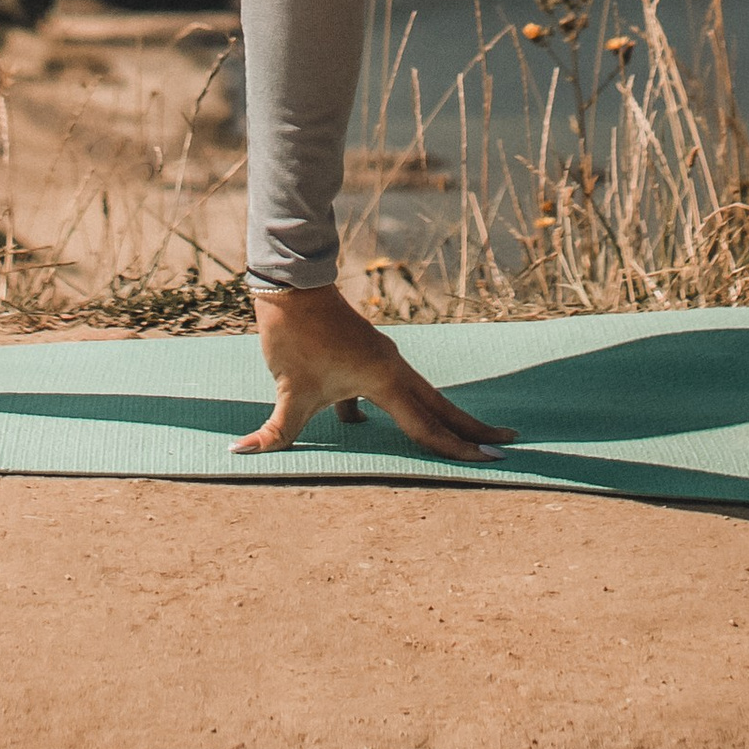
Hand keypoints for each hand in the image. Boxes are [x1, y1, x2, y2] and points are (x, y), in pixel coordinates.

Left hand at [237, 283, 514, 460]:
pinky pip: (395, 389)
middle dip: (472, 430)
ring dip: (445, 418)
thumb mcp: (289, 390)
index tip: (488, 463)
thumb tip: (242, 455)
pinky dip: (403, 407)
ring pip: (423, 396)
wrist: (292, 285)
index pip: (427, 426)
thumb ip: (275, 431)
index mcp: (383, 380)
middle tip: (507, 447)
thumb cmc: (295, 336)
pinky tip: (365, 426)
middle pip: (441, 407)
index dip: (456, 449)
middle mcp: (393, 368)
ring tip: (468, 437)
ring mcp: (384, 359)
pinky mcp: (369, 354)